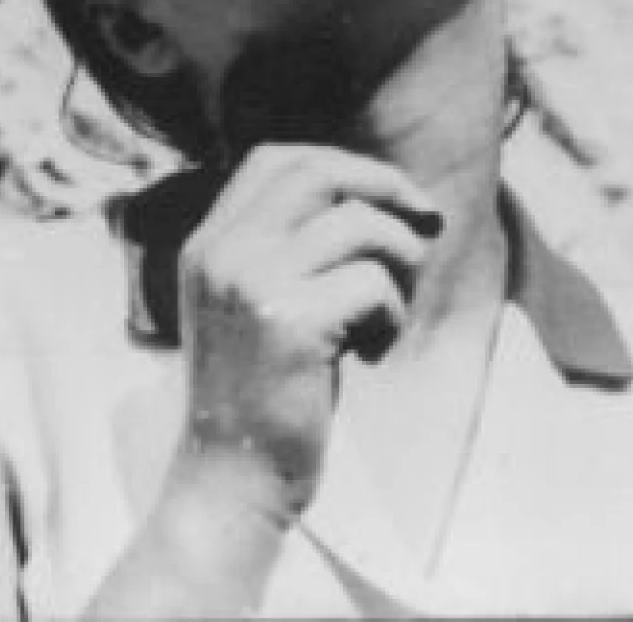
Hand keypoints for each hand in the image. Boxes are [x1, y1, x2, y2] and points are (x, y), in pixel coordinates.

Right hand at [169, 144, 441, 523]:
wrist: (230, 474)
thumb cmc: (258, 394)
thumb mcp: (247, 305)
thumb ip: (279, 251)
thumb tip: (372, 199)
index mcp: (208, 243)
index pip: (273, 158)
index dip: (341, 165)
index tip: (387, 198)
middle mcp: (222, 251)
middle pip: (318, 171)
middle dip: (385, 187)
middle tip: (425, 225)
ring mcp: (251, 282)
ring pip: (359, 225)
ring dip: (399, 262)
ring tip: (387, 313)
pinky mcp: (289, 322)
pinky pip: (374, 284)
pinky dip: (393, 316)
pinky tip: (372, 354)